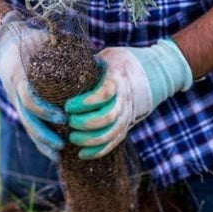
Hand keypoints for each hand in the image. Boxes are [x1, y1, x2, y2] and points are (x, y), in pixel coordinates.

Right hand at [0, 11, 65, 159]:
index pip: (29, 99)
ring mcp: (16, 102)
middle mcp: (16, 93)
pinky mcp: (20, 107)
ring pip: (27, 126)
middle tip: (61, 145)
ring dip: (41, 142)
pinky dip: (39, 141)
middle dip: (43, 134)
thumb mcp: (44, 40)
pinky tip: (52, 152)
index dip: (45, 110)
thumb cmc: (31, 41)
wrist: (7, 45)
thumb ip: (61, 47)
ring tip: (58, 155)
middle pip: (27, 119)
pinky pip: (29, 126)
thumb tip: (90, 53)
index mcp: (21, 77)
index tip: (63, 116)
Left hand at [65, 39, 192, 158]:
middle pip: (108, 117)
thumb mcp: (104, 57)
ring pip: (111, 133)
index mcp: (117, 79)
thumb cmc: (116, 63)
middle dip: (85, 123)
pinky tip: (81, 154)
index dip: (86, 102)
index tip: (68, 105)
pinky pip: (113, 143)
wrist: (149, 72)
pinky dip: (98, 151)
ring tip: (72, 138)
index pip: (104, 93)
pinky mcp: (125, 126)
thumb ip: (88, 64)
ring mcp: (126, 114)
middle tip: (69, 121)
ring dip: (90, 140)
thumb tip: (63, 67)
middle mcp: (124, 99)